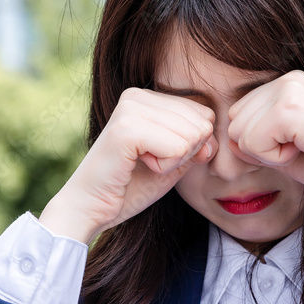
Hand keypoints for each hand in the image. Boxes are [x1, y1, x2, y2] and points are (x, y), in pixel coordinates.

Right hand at [41, 87, 217, 241]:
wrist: (90, 209)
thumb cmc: (131, 186)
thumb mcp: (174, 161)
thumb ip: (198, 144)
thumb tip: (212, 138)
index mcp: (148, 97)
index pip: (204, 114)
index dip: (192, 146)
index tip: (156, 157)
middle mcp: (137, 95)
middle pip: (201, 123)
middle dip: (183, 153)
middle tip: (147, 163)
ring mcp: (130, 108)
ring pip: (192, 135)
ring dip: (172, 161)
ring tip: (140, 164)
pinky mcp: (127, 129)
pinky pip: (178, 147)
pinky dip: (164, 167)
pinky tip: (136, 167)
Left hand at [225, 70, 303, 195]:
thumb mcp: (281, 147)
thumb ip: (253, 137)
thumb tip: (226, 138)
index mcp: (287, 83)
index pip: (238, 115)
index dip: (259, 144)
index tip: (295, 146)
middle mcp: (288, 79)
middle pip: (234, 123)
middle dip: (259, 148)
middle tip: (299, 149)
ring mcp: (291, 89)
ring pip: (239, 134)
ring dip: (268, 154)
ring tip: (303, 149)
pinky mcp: (290, 107)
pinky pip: (253, 142)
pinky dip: (274, 158)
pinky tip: (303, 151)